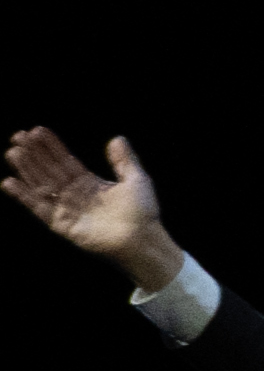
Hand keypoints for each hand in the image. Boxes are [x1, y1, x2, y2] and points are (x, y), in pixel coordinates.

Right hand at [5, 124, 179, 288]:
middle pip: (48, 170)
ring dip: (26, 169)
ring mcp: (66, 209)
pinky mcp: (60, 224)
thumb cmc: (142, 212)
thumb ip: (124, 160)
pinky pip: (38, 208)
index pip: (64, 160)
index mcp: (89, 182)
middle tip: (17, 136)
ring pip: (40, 185)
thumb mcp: (136, 179)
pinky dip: (23, 196)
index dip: (50, 146)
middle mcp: (74, 194)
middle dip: (33, 154)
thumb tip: (117, 138)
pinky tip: (9, 182)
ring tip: (13, 152)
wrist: (142, 239)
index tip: (35, 130)